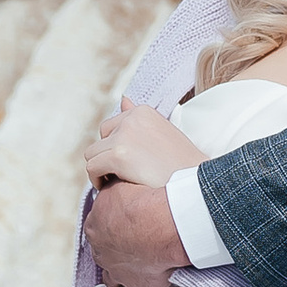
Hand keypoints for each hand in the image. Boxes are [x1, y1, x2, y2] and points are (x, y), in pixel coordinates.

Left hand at [81, 98, 203, 189]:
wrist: (195, 185)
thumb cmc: (182, 164)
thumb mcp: (163, 132)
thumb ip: (138, 118)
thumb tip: (123, 99)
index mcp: (143, 111)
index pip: (114, 126)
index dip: (118, 147)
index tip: (129, 164)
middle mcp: (131, 118)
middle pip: (101, 137)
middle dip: (107, 155)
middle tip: (122, 174)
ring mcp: (124, 136)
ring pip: (92, 153)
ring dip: (100, 169)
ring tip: (116, 182)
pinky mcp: (118, 155)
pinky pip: (92, 168)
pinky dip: (97, 180)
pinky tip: (111, 188)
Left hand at [86, 173, 185, 286]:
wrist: (164, 224)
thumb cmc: (146, 202)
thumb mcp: (120, 183)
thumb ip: (113, 186)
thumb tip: (110, 181)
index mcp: (97, 224)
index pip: (99, 225)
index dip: (110, 225)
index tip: (120, 223)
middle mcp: (103, 250)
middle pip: (103, 251)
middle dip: (112, 249)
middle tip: (125, 245)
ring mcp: (117, 271)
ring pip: (111, 276)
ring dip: (114, 275)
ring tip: (118, 276)